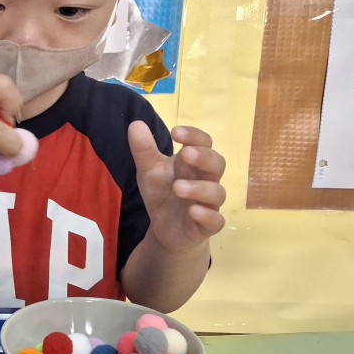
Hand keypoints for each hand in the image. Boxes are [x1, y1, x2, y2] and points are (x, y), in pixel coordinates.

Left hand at [129, 123, 226, 252]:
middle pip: (217, 163)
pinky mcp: (208, 226)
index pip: (203, 143)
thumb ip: (143, 150)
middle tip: (185, 154)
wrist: (165, 229)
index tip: (175, 133)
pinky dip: (207, 215)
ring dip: (199, 188)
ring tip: (177, 187)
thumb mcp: (149, 171)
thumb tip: (136, 124)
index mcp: (192, 163)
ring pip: (217, 192)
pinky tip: (193, 211)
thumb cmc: (162, 194)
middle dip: (204, 157)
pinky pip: (216, 220)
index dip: (194, 136)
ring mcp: (209, 204)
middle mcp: (206, 180)